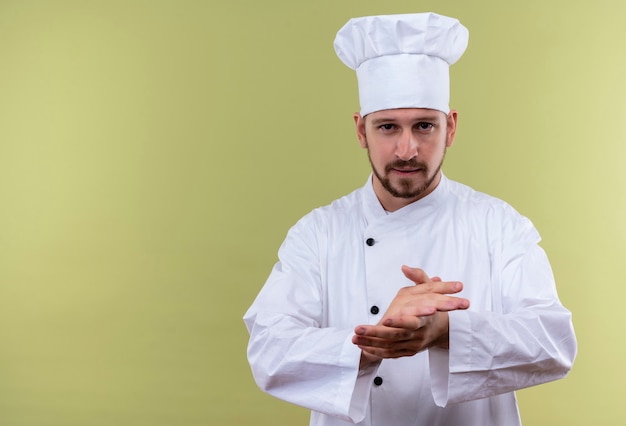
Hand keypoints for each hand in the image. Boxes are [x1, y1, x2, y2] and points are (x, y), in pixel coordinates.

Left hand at [352, 266, 469, 359]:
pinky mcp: (407, 351)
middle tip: (358, 329)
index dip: (399, 321)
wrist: (441, 328)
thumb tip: (405, 267)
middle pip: (395, 336)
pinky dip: (376, 352)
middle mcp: (418, 333)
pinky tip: (362, 346)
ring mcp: (412, 344)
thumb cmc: (430, 305)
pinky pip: (390, 354)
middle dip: (375, 333)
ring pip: (390, 346)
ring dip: (370, 343)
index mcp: (423, 318)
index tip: (385, 320)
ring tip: (354, 338)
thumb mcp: (427, 288)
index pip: (411, 322)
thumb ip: (418, 277)